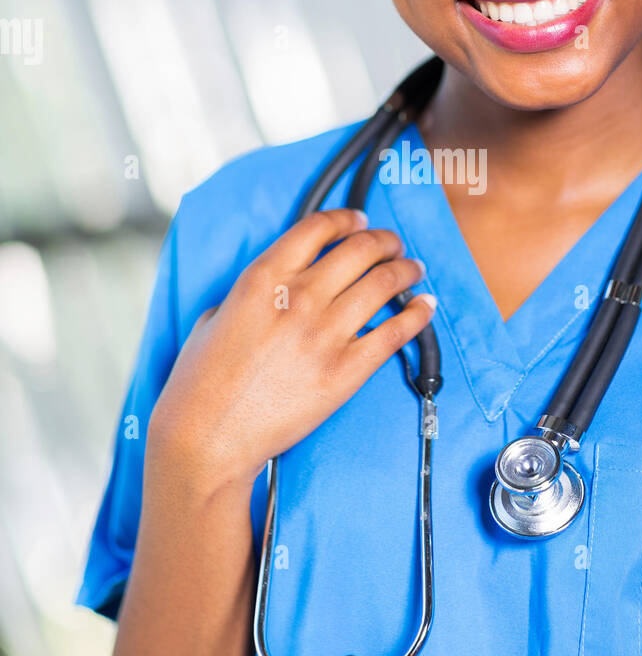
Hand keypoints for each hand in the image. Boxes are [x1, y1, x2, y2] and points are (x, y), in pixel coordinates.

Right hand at [146, 207, 434, 487]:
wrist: (207, 437)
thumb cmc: (201, 383)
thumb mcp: (213, 318)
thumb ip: (249, 295)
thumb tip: (273, 289)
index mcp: (263, 278)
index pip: (318, 227)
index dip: (347, 219)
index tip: (361, 221)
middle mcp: (299, 298)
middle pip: (359, 249)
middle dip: (384, 241)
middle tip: (394, 245)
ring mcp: (325, 334)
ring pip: (383, 283)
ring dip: (406, 270)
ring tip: (414, 269)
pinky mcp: (345, 371)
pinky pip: (394, 332)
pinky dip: (416, 314)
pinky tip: (426, 306)